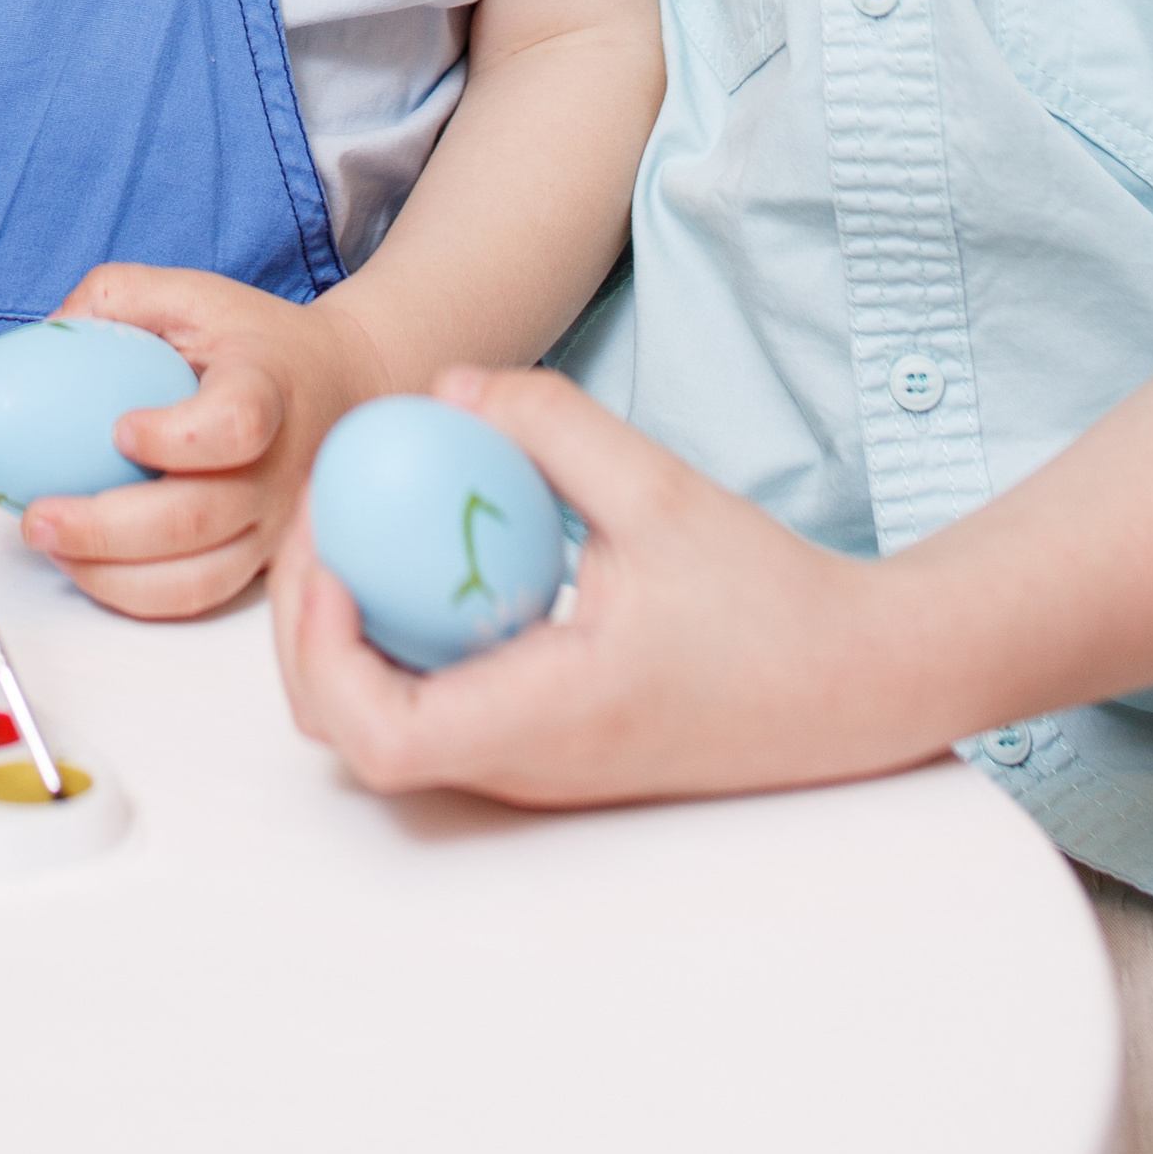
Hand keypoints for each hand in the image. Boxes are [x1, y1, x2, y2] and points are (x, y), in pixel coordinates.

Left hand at [19, 265, 392, 621]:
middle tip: (37, 518)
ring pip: (195, 580)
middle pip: (197, 519)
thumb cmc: (254, 341)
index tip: (119, 429)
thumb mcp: (193, 294)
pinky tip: (86, 565)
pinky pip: (196, 598)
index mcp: (267, 390)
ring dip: (110, 575)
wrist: (339, 383)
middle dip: (105, 529)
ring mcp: (273, 526)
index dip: (176, 438)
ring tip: (51, 546)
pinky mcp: (260, 563)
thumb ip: (119, 296)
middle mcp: (278, 469)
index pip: (235, 426)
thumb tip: (47, 330)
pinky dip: (133, 595)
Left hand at [271, 366, 917, 808]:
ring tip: (356, 527)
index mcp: (548, 716)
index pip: (384, 737)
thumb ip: (551, 426)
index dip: (322, 652)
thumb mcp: (660, 487)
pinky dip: (396, 640)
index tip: (331, 551)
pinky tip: (421, 555)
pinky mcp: (538, 749)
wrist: (847, 681)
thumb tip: (445, 386)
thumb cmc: (765, 598)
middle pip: (354, 736)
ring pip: (383, 728)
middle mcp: (523, 764)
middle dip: (305, 630)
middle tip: (319, 517)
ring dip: (342, 635)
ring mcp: (527, 767)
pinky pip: (432, 708)